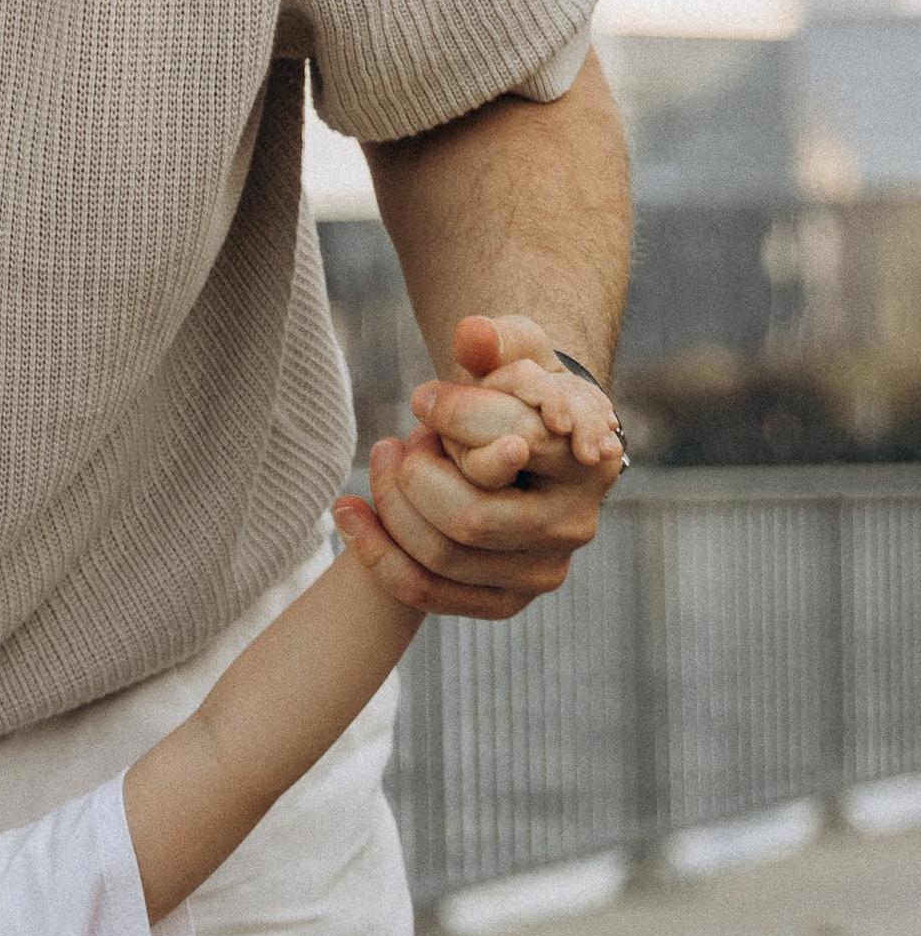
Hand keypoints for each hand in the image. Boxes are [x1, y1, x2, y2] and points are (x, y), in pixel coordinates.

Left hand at [354, 314, 624, 618]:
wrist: (522, 460)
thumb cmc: (515, 403)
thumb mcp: (512, 359)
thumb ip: (495, 341)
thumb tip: (470, 333)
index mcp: (590, 462)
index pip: (514, 442)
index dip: (456, 418)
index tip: (420, 399)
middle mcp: (573, 526)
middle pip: (471, 518)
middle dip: (417, 476)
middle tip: (400, 439)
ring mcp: (540, 573)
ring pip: (441, 554)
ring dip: (391, 505)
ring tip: (382, 456)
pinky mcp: (502, 603)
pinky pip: (423, 591)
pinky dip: (373, 551)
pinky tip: (346, 509)